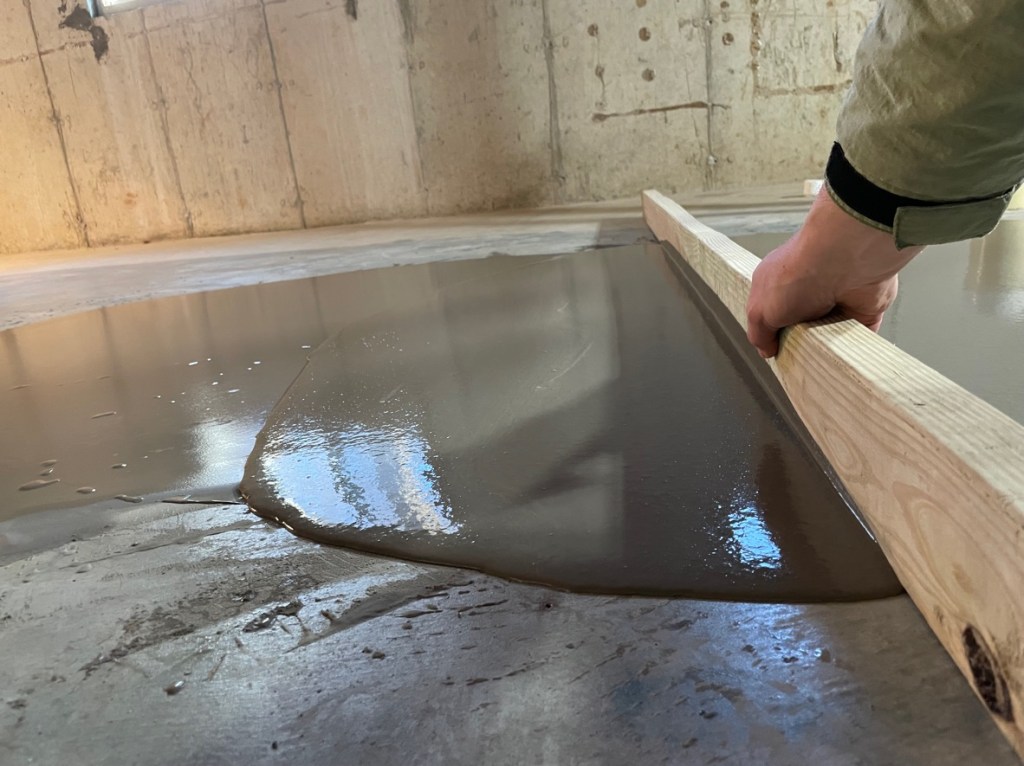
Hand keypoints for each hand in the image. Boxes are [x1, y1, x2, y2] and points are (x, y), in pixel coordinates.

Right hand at [746, 188, 922, 357]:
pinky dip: (852, 345)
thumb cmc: (798, 274)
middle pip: (799, 326)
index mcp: (778, 284)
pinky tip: (846, 351)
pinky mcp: (862, 309)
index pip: (771, 313)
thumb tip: (767, 351)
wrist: (844, 261)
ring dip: (823, 343)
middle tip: (796, 355)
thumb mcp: (759, 311)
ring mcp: (836, 298)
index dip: (771, 333)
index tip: (773, 351)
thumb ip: (759, 334)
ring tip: (820, 351)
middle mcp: (808, 289)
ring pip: (827, 333)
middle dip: (797, 342)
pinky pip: (857, 336)